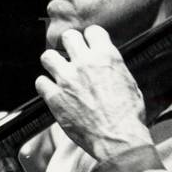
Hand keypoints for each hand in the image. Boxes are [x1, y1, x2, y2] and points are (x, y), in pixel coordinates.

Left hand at [35, 26, 152, 161]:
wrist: (118, 139)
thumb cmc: (128, 116)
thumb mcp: (130, 84)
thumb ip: (115, 69)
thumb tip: (109, 66)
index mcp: (106, 56)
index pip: (92, 31)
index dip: (90, 39)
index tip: (89, 46)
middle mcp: (84, 63)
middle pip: (68, 37)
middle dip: (70, 46)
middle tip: (72, 57)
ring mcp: (67, 79)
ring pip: (48, 56)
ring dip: (53, 63)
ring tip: (58, 72)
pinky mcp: (54, 97)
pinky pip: (40, 82)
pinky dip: (45, 86)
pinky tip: (52, 92)